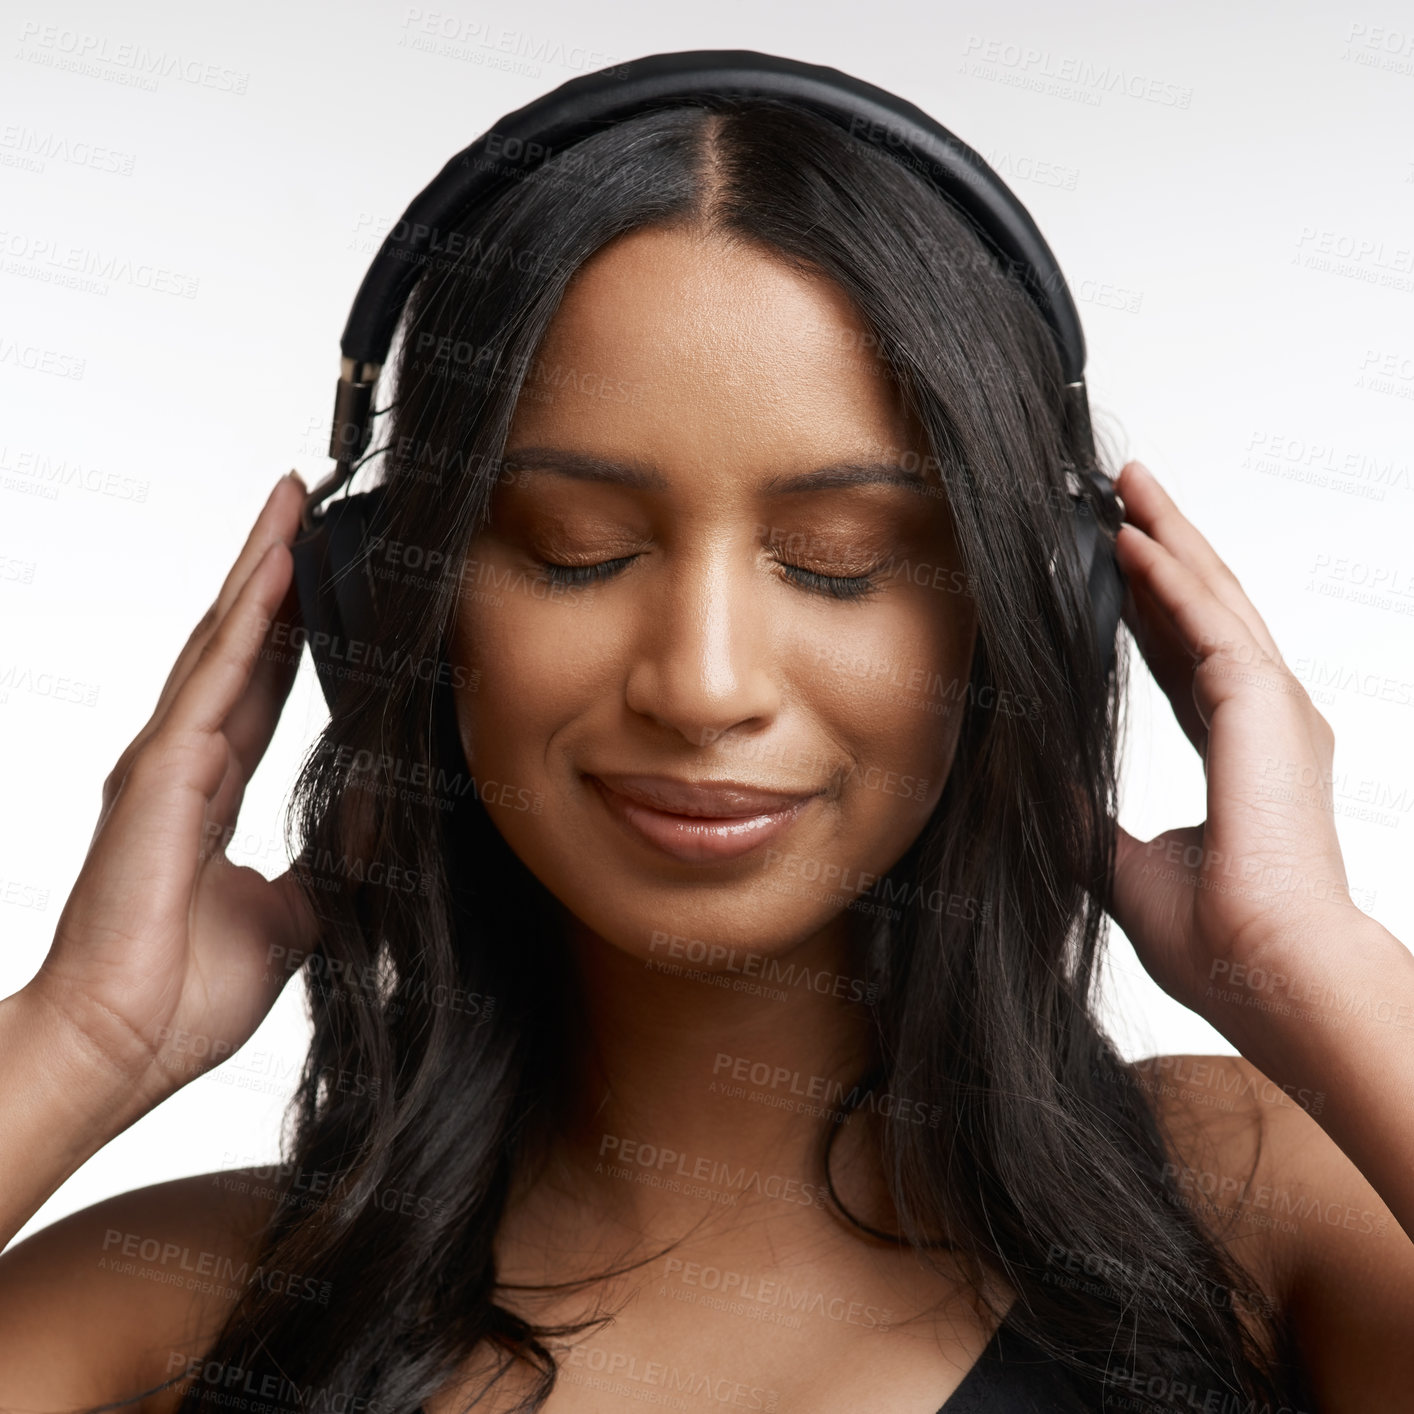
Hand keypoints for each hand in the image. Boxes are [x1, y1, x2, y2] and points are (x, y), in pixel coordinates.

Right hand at [25, 471, 320, 1115]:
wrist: (123, 1047)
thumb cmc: (183, 994)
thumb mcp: (293, 917)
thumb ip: (330, 863)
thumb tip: (376, 825)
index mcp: (211, 791)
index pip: (262, 687)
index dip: (292, 629)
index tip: (324, 574)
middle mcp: (186, 763)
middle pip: (239, 645)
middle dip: (274, 572)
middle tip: (305, 502)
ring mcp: (166, 763)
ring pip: (222, 644)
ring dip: (260, 572)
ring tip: (292, 506)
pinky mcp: (160, 776)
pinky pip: (212, 682)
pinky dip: (245, 624)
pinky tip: (273, 572)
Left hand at [1103, 460, 1365, 1015]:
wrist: (1267, 973)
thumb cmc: (1217, 941)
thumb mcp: (1120, 867)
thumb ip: (1079, 819)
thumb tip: (1029, 786)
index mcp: (1237, 754)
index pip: (1182, 660)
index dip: (1148, 610)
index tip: (1114, 567)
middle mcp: (1260, 719)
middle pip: (1202, 610)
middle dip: (1163, 548)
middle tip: (1123, 494)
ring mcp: (1270, 706)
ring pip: (1209, 597)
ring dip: (1166, 537)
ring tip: (1126, 486)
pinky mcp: (1262, 703)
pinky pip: (1204, 621)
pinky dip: (1166, 575)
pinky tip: (1129, 538)